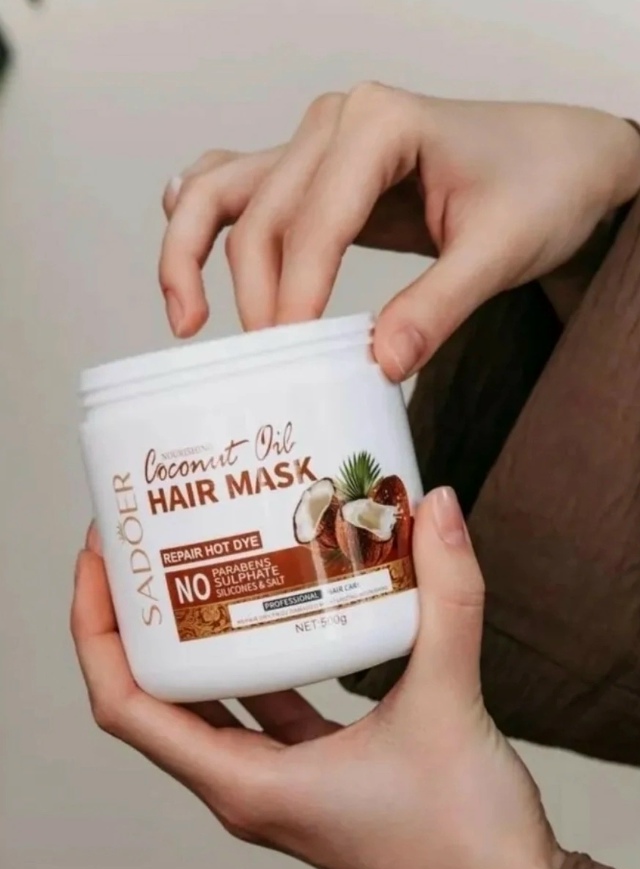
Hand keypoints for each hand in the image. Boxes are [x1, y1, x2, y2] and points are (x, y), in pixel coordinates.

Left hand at [71, 488, 562, 868]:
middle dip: (133, 621)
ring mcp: (275, 786)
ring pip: (204, 705)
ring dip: (189, 641)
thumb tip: (438, 508)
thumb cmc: (467, 837)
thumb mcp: (449, 699)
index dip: (96, 627)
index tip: (102, 557)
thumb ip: (448, 598)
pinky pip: (259, 710)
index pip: (125, 703)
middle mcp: (244, 788)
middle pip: (150, 699)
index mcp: (245, 784)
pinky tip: (272, 614)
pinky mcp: (312, 778)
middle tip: (143, 543)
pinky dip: (251, 661)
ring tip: (195, 564)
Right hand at [159, 89, 639, 377]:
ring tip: (187, 322)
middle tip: (267, 367)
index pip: (314, 221)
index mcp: (380, 123)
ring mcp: (316, 142)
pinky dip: (204, 226)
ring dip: (191, 253)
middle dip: (255, 296)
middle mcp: (334, 122)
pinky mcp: (314, 173)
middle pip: (260, 215)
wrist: (556, 163)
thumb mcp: (500, 252)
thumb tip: (377, 362)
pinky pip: (238, 188)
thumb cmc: (537, 188)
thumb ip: (437, 307)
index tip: (291, 356)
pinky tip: (192, 273)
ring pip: (226, 194)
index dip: (295, 295)